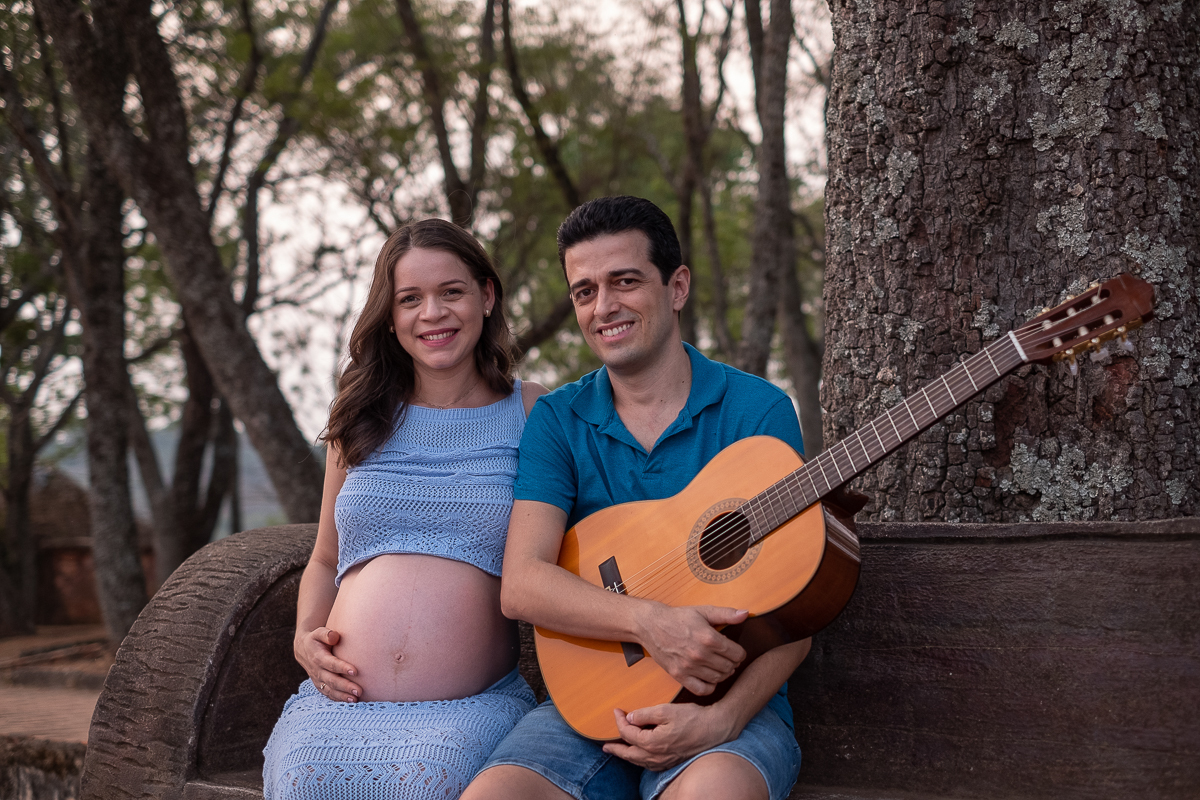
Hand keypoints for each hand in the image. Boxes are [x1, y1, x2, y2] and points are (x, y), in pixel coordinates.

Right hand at [295, 626, 361, 701]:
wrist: (303, 649)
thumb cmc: (316, 639)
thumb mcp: (319, 632)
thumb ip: (327, 634)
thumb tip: (335, 636)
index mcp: (318, 657)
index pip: (331, 664)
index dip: (342, 668)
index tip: (355, 671)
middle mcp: (317, 670)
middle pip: (332, 680)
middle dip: (345, 686)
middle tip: (359, 690)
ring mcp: (318, 680)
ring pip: (330, 690)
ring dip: (342, 696)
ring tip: (356, 699)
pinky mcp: (320, 685)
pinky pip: (328, 694)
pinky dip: (338, 699)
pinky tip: (349, 701)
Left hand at [602, 704, 735, 770]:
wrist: (715, 729)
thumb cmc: (693, 718)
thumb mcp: (666, 710)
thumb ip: (645, 714)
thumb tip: (630, 718)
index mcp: (652, 742)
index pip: (628, 733)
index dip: (619, 721)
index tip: (616, 711)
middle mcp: (656, 756)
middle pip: (629, 754)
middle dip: (616, 749)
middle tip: (605, 746)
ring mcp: (664, 761)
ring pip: (639, 761)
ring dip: (627, 756)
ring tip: (619, 751)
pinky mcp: (671, 761)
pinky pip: (649, 764)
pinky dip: (640, 760)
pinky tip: (640, 756)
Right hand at [636, 605, 747, 695]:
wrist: (651, 625)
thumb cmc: (678, 618)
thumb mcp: (703, 611)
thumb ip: (726, 614)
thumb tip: (745, 614)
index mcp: (709, 638)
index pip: (737, 654)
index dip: (739, 652)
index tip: (735, 651)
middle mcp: (700, 654)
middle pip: (729, 667)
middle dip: (732, 663)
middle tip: (728, 658)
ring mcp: (689, 667)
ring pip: (717, 678)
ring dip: (722, 674)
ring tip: (719, 666)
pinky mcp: (679, 675)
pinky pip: (701, 689)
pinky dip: (709, 686)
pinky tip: (708, 677)